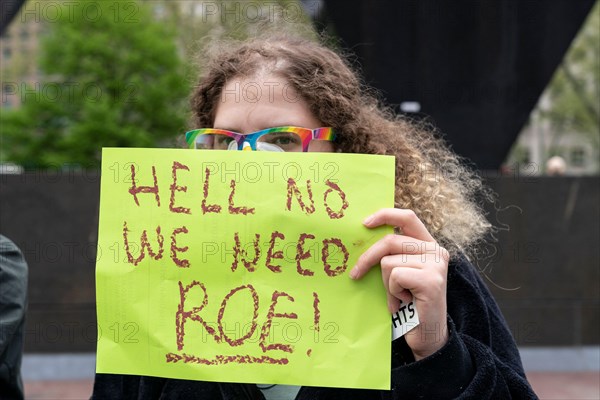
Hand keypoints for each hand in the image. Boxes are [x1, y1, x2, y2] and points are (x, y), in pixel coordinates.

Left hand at [350, 208, 449, 359]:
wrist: (426, 335)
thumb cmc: (408, 303)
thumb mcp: (400, 272)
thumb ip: (391, 254)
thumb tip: (362, 237)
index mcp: (428, 244)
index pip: (407, 217)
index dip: (385, 215)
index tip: (364, 223)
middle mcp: (435, 250)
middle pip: (390, 240)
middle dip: (368, 258)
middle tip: (356, 274)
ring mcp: (435, 264)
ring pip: (388, 262)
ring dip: (386, 284)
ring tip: (397, 298)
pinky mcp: (431, 280)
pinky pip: (395, 276)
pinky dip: (392, 293)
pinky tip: (404, 302)